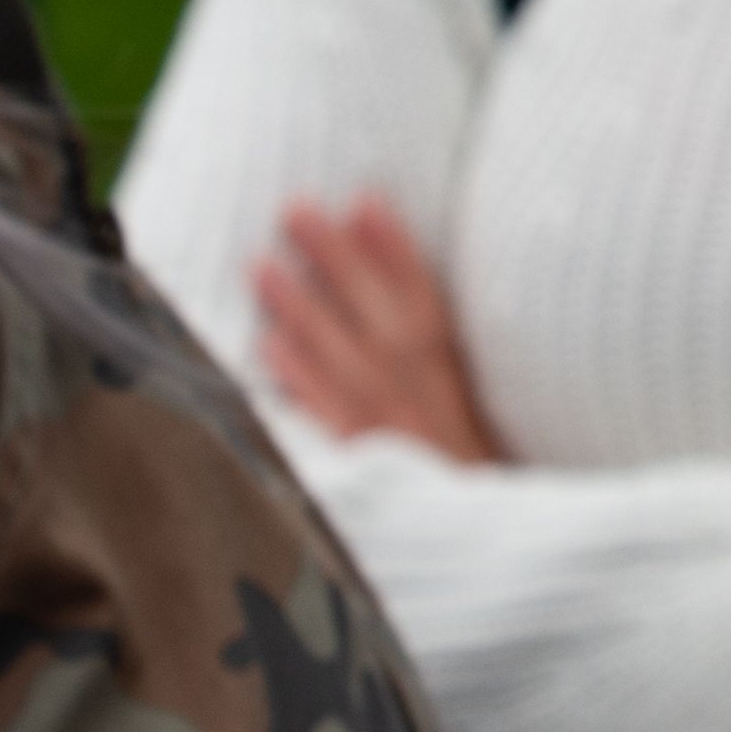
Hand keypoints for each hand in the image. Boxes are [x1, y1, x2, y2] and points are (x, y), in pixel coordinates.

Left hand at [251, 195, 499, 459]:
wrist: (471, 533)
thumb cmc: (457, 455)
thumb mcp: (460, 394)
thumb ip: (430, 345)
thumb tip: (382, 284)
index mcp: (449, 367)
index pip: (422, 294)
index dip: (394, 245)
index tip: (364, 198)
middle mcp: (419, 387)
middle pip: (375, 311)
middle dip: (336, 258)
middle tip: (293, 208)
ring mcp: (387, 423)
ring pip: (342, 354)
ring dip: (300, 307)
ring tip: (259, 264)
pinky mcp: (359, 459)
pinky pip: (326, 415)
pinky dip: (300, 378)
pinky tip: (266, 346)